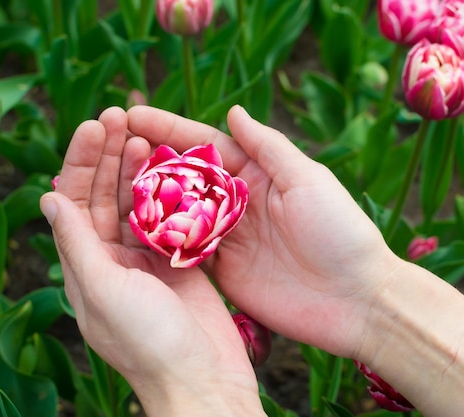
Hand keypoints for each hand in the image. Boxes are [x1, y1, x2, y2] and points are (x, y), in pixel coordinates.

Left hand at [41, 107, 264, 416]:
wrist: (204, 380)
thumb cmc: (150, 342)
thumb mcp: (106, 293)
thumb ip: (77, 245)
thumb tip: (49, 198)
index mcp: (88, 265)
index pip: (76, 202)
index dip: (83, 162)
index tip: (96, 125)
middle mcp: (114, 258)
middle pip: (107, 196)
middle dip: (110, 155)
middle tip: (121, 114)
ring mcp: (150, 259)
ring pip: (140, 203)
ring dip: (141, 168)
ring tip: (146, 133)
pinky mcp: (183, 261)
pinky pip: (173, 217)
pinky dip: (173, 192)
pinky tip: (177, 167)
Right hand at [126, 105, 400, 358]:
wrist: (357, 299)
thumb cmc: (340, 232)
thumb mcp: (308, 181)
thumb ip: (268, 148)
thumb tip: (232, 111)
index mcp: (260, 175)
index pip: (207, 145)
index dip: (170, 129)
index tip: (133, 115)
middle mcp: (239, 203)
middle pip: (186, 176)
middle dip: (149, 159)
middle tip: (109, 144)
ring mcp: (230, 239)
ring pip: (180, 213)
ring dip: (147, 198)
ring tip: (106, 181)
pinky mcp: (225, 272)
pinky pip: (186, 251)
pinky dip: (161, 240)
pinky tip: (129, 229)